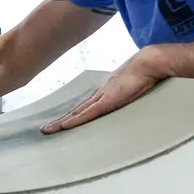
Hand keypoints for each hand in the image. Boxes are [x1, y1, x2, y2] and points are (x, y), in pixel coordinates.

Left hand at [40, 47, 173, 133]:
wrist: (148, 63)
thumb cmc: (143, 73)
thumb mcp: (130, 88)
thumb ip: (124, 95)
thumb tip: (124, 100)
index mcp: (103, 90)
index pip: (83, 106)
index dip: (71, 115)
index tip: (61, 122)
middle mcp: (98, 93)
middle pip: (75, 110)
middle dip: (60, 121)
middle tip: (46, 129)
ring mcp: (101, 96)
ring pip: (76, 113)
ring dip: (61, 122)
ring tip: (48, 130)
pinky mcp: (107, 101)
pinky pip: (87, 113)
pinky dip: (75, 120)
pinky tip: (64, 126)